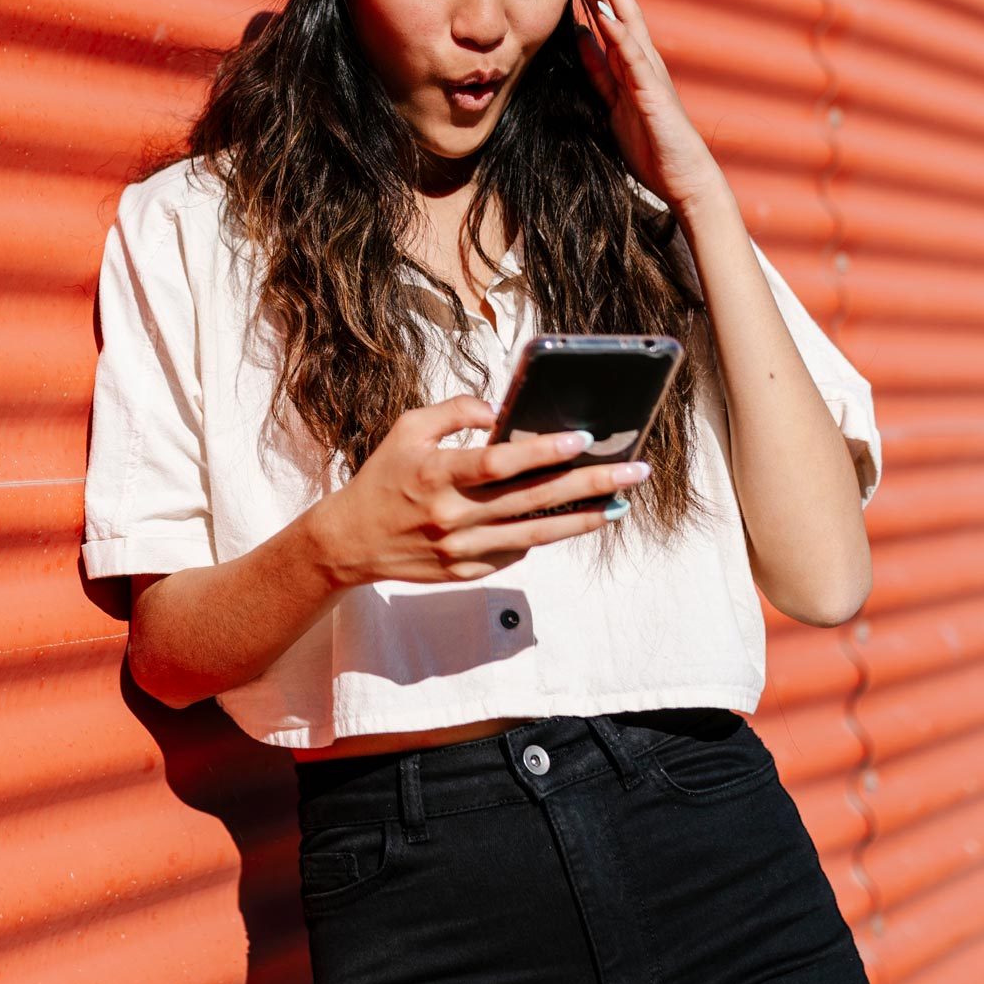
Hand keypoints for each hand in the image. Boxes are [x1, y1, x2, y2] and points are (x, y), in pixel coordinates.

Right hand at [306, 395, 648, 584]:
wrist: (351, 542)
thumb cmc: (384, 477)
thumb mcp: (408, 429)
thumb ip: (454, 411)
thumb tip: (499, 410)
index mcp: (437, 474)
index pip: (499, 464)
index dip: (543, 452)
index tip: (581, 440)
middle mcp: (452, 516)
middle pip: (532, 500)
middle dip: (589, 484)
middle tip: (632, 473)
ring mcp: (461, 551)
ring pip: (536, 534)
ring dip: (582, 519)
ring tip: (618, 506)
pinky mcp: (466, 573)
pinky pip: (516, 552)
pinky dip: (544, 536)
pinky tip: (569, 521)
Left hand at [566, 0, 730, 213]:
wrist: (683, 179)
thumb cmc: (650, 143)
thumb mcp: (611, 101)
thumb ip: (597, 68)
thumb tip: (578, 35)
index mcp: (626, 58)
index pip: (601, 7)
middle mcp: (639, 55)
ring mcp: (647, 70)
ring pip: (624, 16)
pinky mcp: (651, 92)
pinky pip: (632, 58)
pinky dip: (618, 32)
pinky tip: (603, 10)